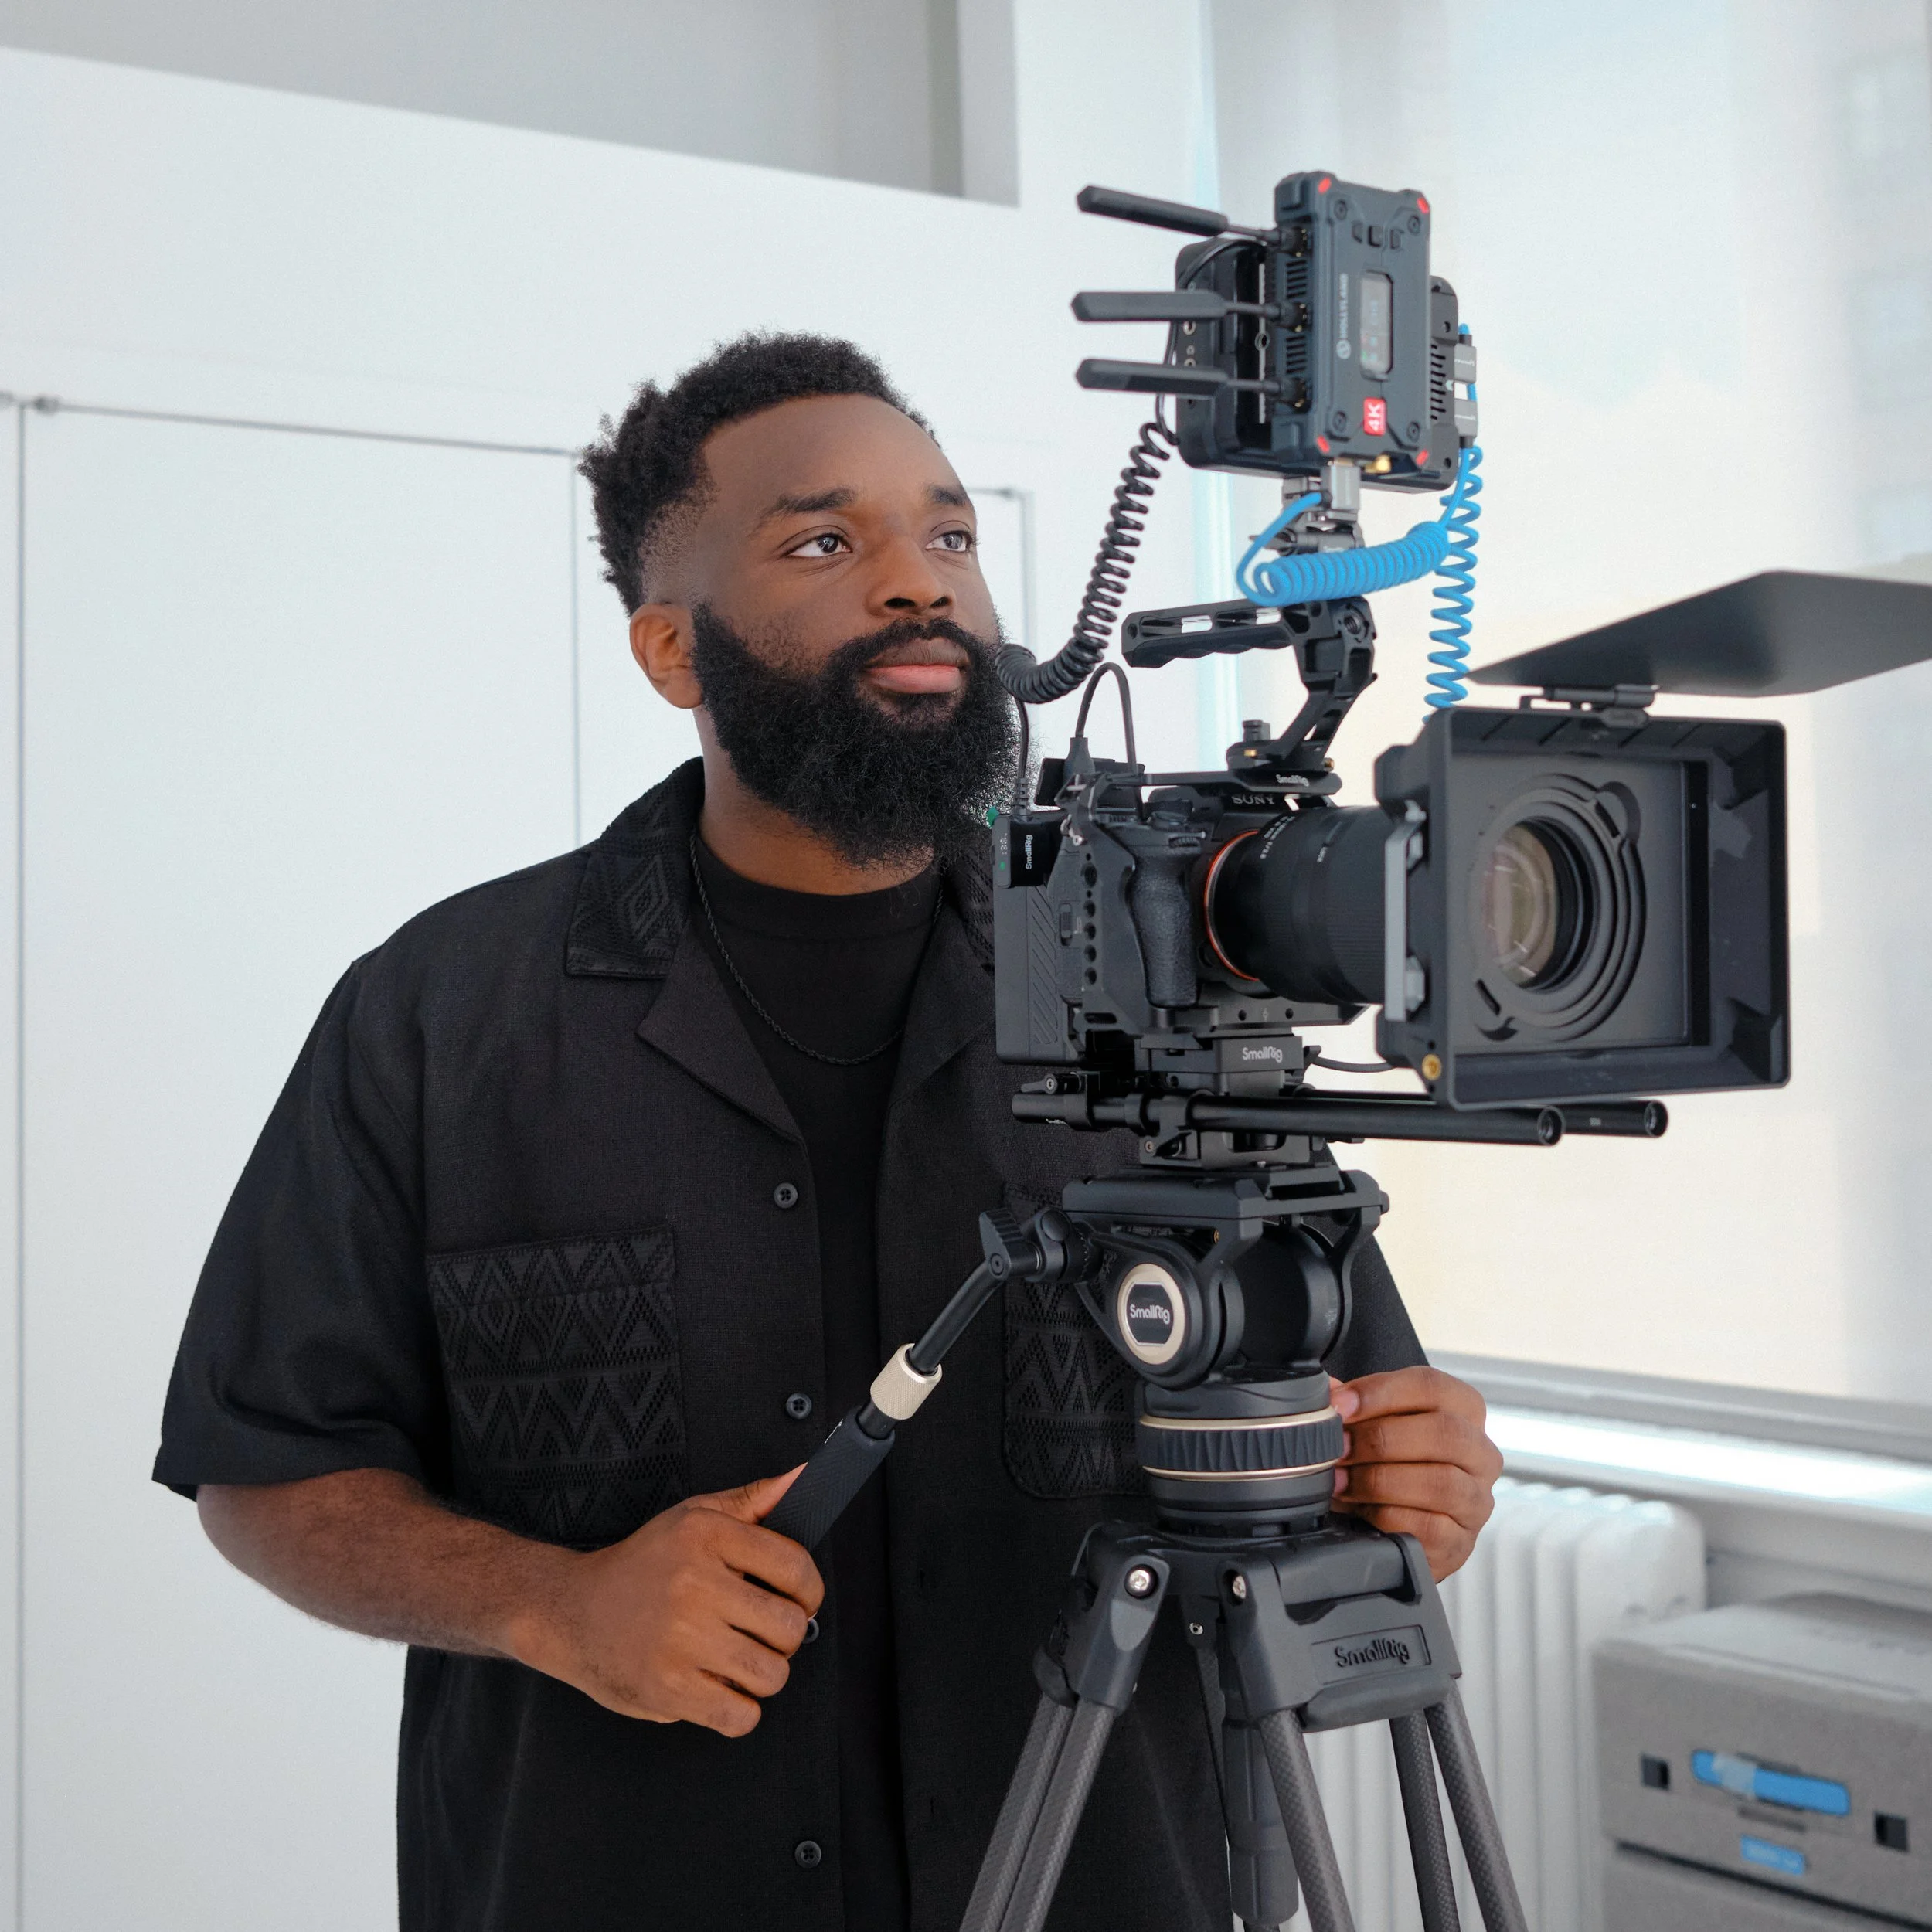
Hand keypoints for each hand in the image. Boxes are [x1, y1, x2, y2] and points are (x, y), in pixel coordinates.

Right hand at [515, 1468, 822, 1737]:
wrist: (571, 1612)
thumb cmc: (641, 1566)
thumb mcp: (692, 1517)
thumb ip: (751, 1501)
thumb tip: (801, 1478)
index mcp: (705, 1537)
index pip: (794, 1566)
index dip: (810, 1589)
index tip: (800, 1598)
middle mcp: (694, 1585)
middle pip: (789, 1626)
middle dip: (784, 1636)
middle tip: (761, 1632)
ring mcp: (681, 1640)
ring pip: (771, 1675)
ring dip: (762, 1674)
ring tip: (738, 1659)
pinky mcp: (668, 1689)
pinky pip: (740, 1716)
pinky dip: (738, 1711)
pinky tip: (720, 1688)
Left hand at [1328, 1367, 1501, 1580]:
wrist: (1397, 1524)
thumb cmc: (1388, 1463)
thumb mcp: (1373, 1425)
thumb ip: (1353, 1406)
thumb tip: (1327, 1391)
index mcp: (1463, 1410)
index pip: (1431, 1386)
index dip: (1380, 1392)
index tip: (1340, 1405)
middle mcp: (1480, 1453)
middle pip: (1444, 1432)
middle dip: (1380, 1439)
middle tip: (1339, 1448)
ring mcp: (1476, 1500)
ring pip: (1440, 1482)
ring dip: (1379, 1480)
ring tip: (1342, 1481)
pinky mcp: (1461, 1542)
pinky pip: (1429, 1527)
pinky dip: (1387, 1517)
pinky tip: (1362, 1511)